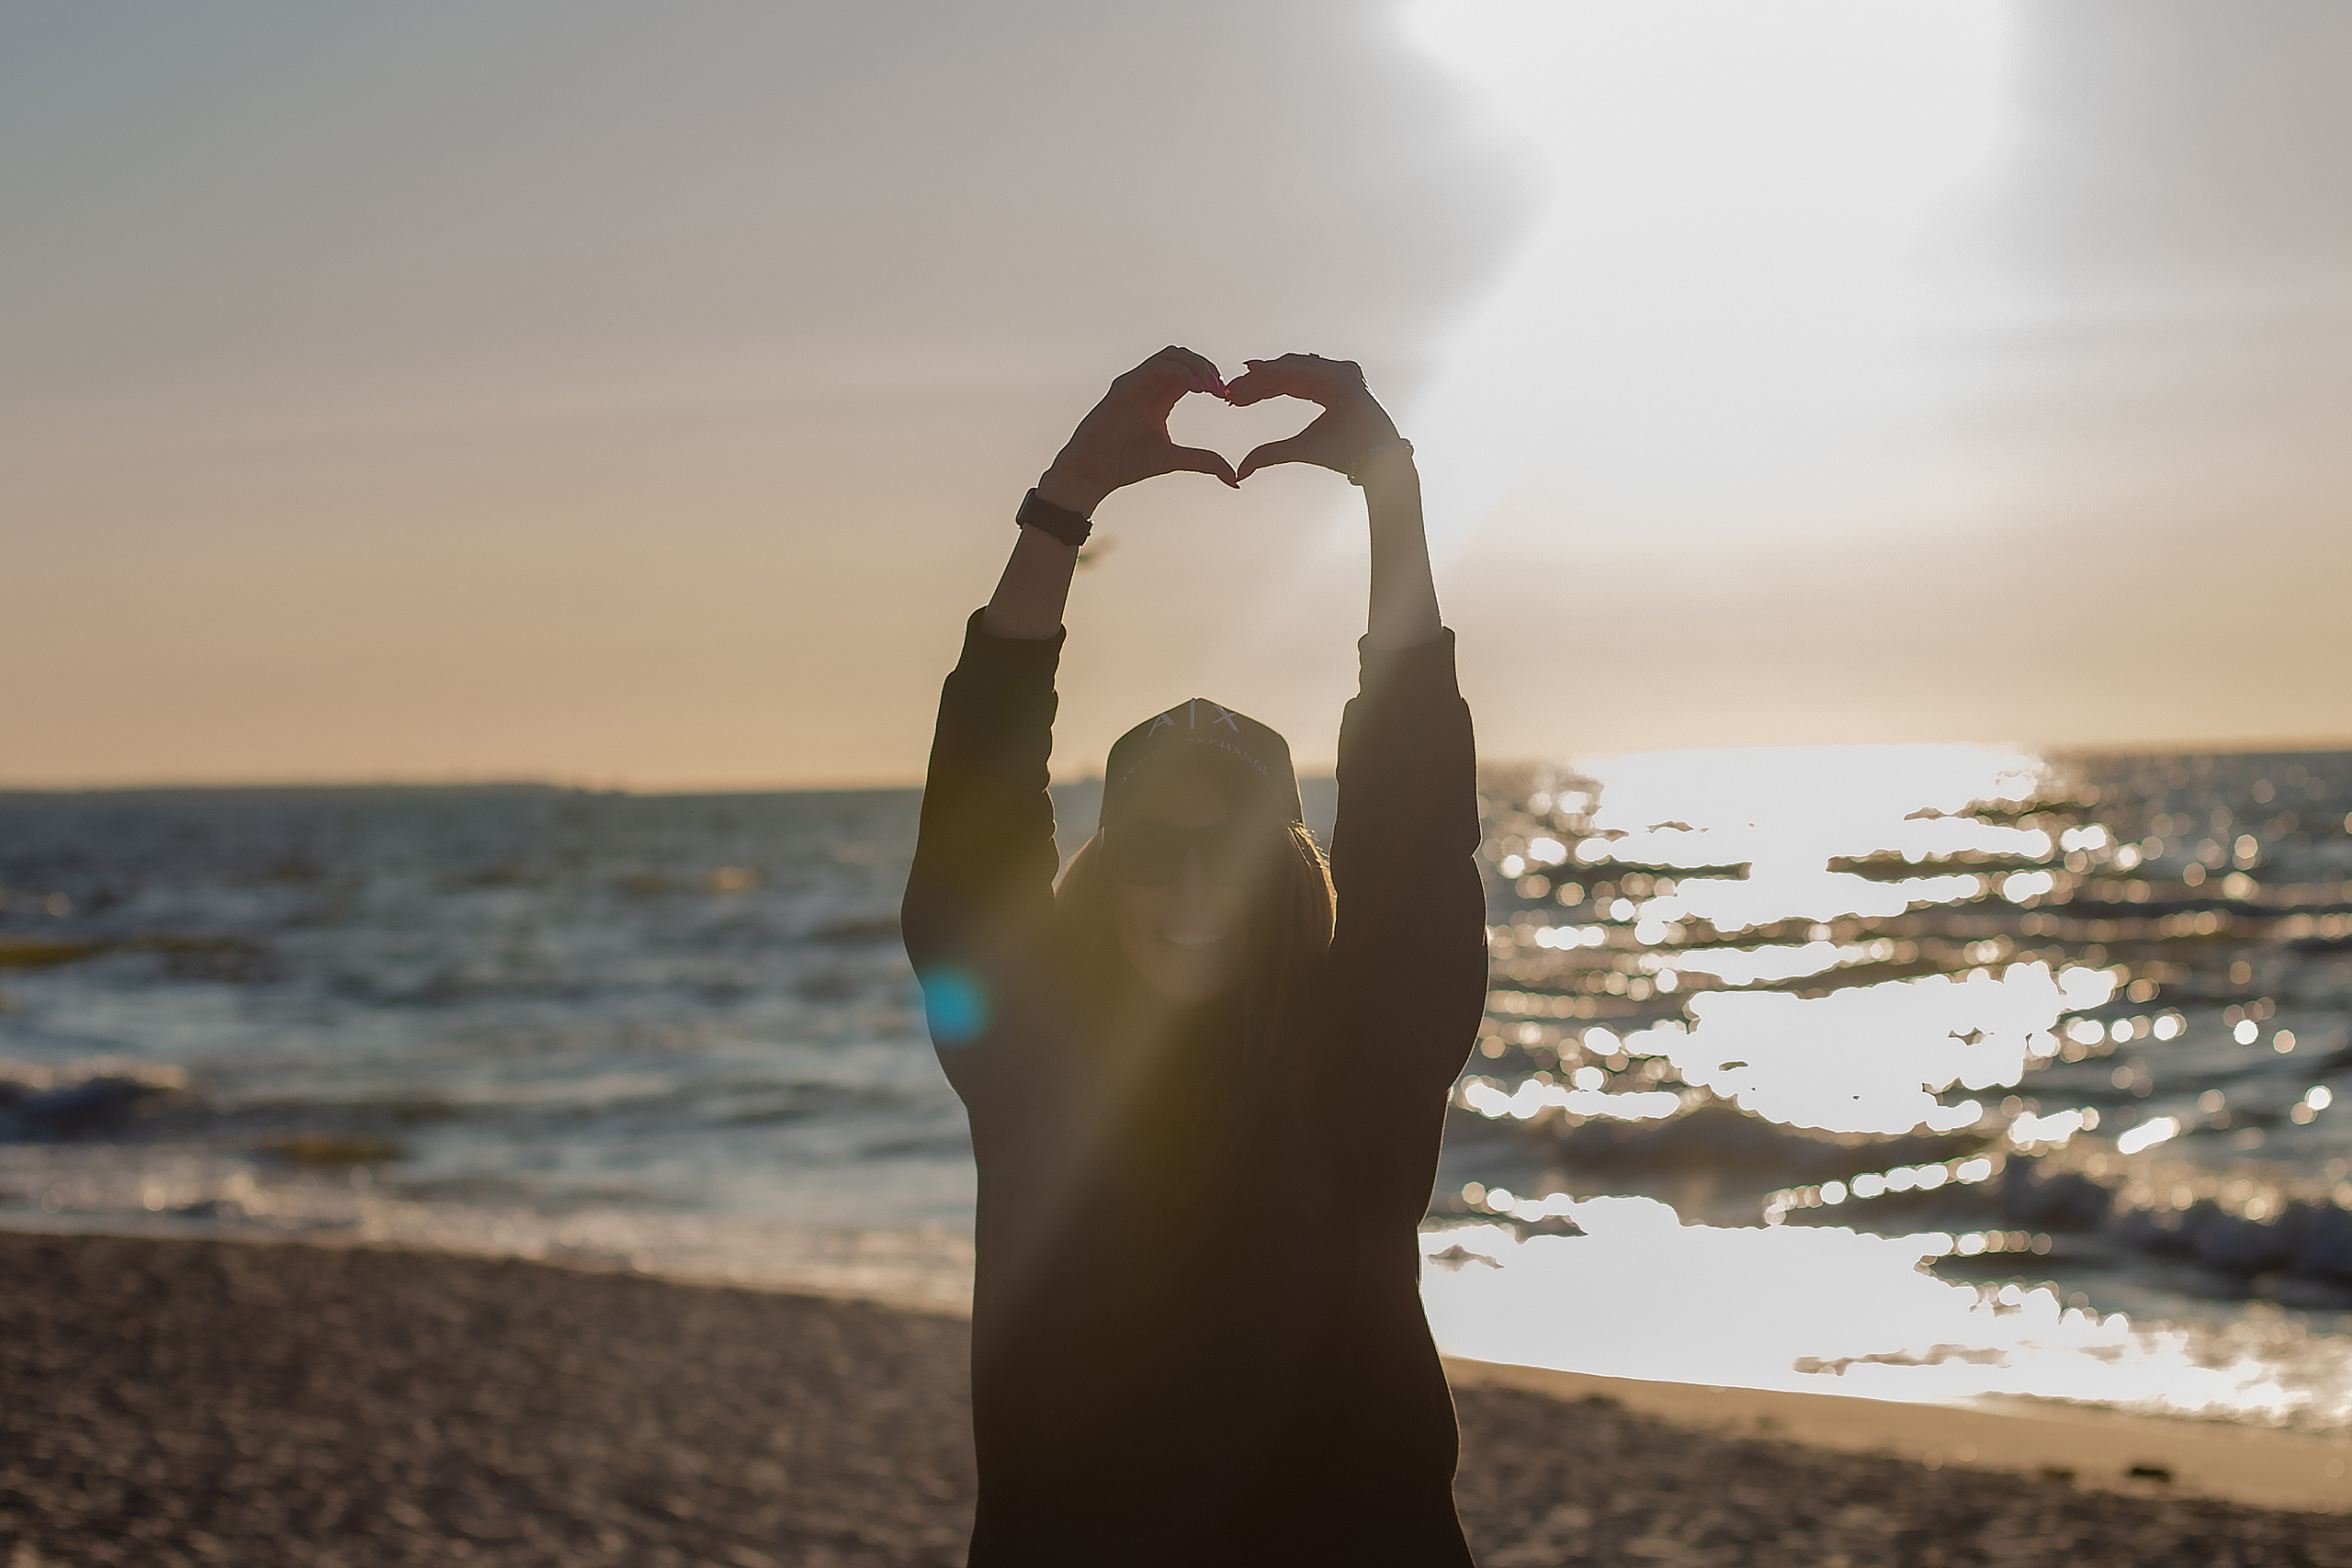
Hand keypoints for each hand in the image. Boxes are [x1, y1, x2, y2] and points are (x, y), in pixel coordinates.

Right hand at [1036, 346, 1237, 514]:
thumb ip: (1204, 461)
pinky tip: (1197, 388)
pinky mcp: (1125, 385)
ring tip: (1212, 387)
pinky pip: (1157, 366)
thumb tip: (1234, 478)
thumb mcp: (1174, 459)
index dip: (1211, 379)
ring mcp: (1136, 382)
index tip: (1227, 397)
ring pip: (1172, 356)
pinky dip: (1181, 372)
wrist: (1093, 471)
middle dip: (1207, 368)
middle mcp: (1149, 385)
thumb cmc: (1126, 464)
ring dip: (1196, 366)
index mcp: (1161, 397)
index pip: (1191, 374)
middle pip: (1183, 358)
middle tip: (1223, 390)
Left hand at [1225, 354, 1401, 481]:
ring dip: (1263, 374)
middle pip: (1285, 374)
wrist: (1371, 462)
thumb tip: (1241, 470)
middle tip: (1229, 391)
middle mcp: (1331, 377)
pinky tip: (1257, 371)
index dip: (1258, 390)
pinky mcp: (1344, 376)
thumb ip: (1269, 453)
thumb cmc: (1341, 455)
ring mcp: (1339, 373)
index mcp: (1323, 390)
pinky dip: (1281, 368)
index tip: (1232, 398)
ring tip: (1238, 382)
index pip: (1284, 385)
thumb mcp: (1296, 449)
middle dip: (1255, 382)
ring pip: (1292, 368)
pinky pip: (1306, 368)